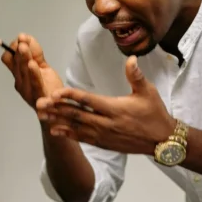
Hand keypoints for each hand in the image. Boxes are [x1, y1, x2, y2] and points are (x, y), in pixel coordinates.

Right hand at [0, 33, 63, 109]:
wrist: (60, 108)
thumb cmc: (49, 87)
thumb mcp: (41, 66)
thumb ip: (35, 52)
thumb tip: (24, 37)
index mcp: (18, 75)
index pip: (8, 59)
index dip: (12, 49)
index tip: (21, 39)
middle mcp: (20, 82)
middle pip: (16, 64)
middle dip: (18, 51)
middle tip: (21, 40)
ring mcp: (28, 91)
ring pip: (24, 72)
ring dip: (23, 58)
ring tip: (23, 47)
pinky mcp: (40, 96)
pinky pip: (36, 84)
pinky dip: (33, 74)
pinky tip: (33, 65)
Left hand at [37, 56, 174, 154]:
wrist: (162, 141)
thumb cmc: (155, 114)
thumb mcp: (148, 92)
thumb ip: (136, 76)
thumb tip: (131, 58)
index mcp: (115, 108)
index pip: (88, 100)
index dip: (70, 96)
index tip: (55, 93)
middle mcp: (106, 123)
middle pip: (77, 115)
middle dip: (57, 109)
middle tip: (40, 104)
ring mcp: (103, 135)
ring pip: (76, 127)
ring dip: (58, 121)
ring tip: (42, 116)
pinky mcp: (103, 144)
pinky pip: (82, 138)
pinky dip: (67, 134)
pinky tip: (55, 130)